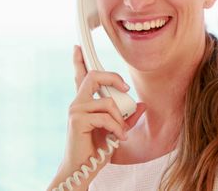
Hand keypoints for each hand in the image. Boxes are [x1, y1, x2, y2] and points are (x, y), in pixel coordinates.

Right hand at [48, 45, 145, 190]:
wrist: (83, 169)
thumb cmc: (96, 151)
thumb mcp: (117, 131)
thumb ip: (127, 117)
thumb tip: (142, 104)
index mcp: (84, 102)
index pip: (81, 76)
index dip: (79, 60)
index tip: (78, 47)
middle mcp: (78, 103)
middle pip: (94, 76)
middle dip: (113, 78)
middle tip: (126, 89)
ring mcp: (76, 111)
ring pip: (107, 101)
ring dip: (120, 118)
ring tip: (121, 133)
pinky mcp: (77, 121)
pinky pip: (105, 116)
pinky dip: (116, 128)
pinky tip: (118, 138)